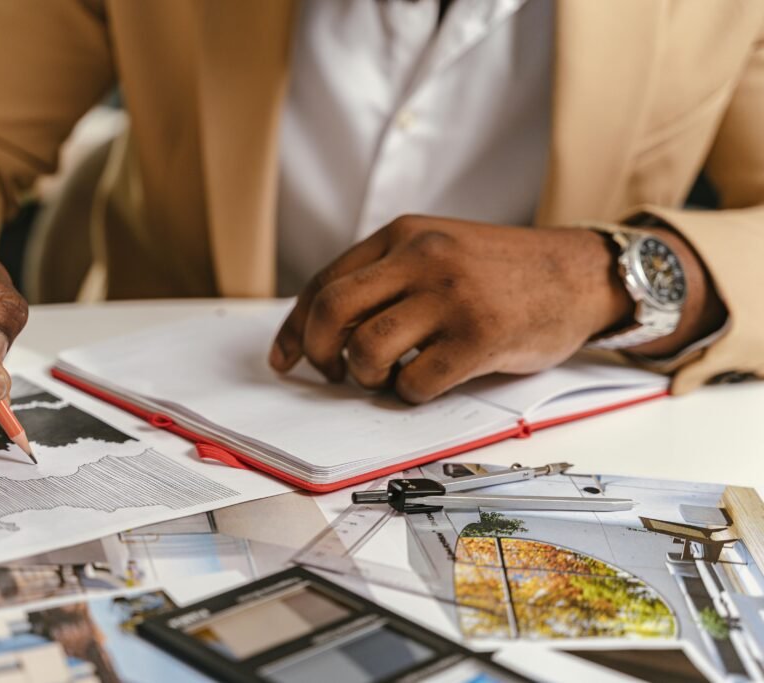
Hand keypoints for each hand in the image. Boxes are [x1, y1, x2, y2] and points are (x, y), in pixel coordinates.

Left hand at [269, 216, 632, 402]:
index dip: (294, 328)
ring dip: (364, 377)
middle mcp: (422, 258)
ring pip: (367, 350)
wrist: (579, 272)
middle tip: (333, 372)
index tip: (286, 359)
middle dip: (319, 353)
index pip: (324, 282)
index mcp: (403, 234)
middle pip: (332, 312)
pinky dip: (408, 395)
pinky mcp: (480, 337)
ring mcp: (451, 296)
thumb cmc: (502, 271)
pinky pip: (414, 383)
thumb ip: (387, 276)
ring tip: (387, 376)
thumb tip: (324, 331)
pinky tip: (426, 383)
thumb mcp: (438, 249)